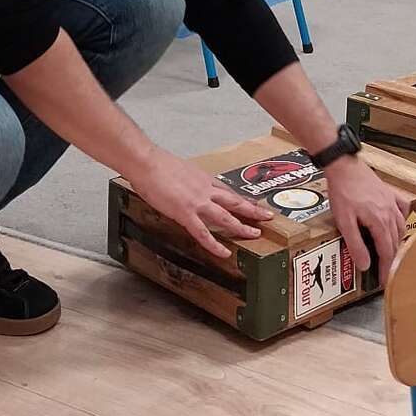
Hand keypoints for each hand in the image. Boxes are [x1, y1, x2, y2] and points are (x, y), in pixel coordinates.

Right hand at [127, 150, 261, 259]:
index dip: (242, 199)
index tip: (253, 204)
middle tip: (268, 217)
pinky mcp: (185, 213)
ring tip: (255, 234)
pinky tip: (224, 252)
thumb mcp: (182, 171)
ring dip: (242, 226)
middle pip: (235, 201)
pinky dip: (215, 244)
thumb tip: (190, 186)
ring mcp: (198, 202)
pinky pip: (203, 233)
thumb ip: (190, 181)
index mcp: (204, 179)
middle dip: (252, 210)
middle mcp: (206, 190)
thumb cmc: (159, 165)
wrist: (148, 163)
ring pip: (226, 217)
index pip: (228, 191)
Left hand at [324, 153, 411, 280]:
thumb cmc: (343, 193)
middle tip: (388, 270)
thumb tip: (365, 265)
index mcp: (380, 221)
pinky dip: (403, 218)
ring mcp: (392, 202)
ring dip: (398, 242)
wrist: (344, 166)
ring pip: (401, 227)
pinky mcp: (390, 193)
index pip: (386, 251)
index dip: (386, 268)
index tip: (385, 280)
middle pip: (395, 241)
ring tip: (392, 252)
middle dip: (392, 258)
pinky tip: (399, 222)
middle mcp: (390, 213)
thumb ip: (356, 245)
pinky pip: (403, 208)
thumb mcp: (344, 222)